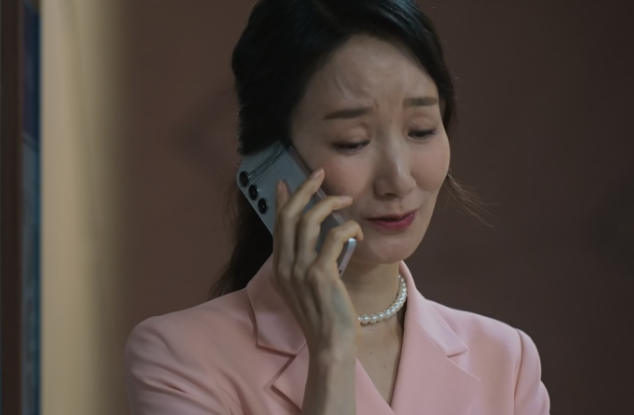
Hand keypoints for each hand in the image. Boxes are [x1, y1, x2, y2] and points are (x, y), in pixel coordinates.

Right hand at [271, 168, 363, 354]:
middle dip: (305, 189)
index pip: (277, 224)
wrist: (329, 345)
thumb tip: (312, 237)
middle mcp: (284, 266)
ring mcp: (300, 270)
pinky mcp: (320, 275)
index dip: (282, 200)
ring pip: (309, 220)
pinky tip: (357, 232)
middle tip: (320, 175)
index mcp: (279, 268)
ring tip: (346, 199)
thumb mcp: (304, 287)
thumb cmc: (323, 316)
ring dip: (330, 203)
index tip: (286, 182)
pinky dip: (348, 228)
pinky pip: (333, 237)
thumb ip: (302, 263)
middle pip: (290, 215)